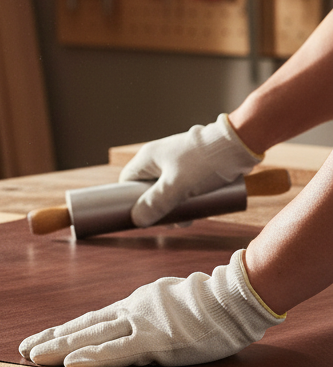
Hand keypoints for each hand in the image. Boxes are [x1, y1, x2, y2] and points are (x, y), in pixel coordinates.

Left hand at [18, 250, 283, 366]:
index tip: (38, 340)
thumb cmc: (208, 302)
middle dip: (51, 339)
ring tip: (33, 357)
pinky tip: (70, 364)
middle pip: (82, 328)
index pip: (90, 321)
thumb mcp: (168, 303)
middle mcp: (130, 313)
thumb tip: (134, 326)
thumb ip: (147, 315)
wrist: (234, 296)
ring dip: (60, 348)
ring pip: (92, 337)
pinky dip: (93, 357)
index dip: (63, 332)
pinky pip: (118, 350)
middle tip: (23, 351)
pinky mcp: (157, 340)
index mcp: (133, 306)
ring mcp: (141, 325)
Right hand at [120, 114, 261, 226]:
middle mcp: (160, 156)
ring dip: (174, 206)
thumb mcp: (176, 187)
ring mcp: (178, 160)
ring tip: (187, 220)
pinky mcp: (195, 164)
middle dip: (157, 207)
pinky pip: (183, 184)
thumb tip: (137, 220)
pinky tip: (197, 209)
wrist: (239, 144)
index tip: (140, 215)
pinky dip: (186, 198)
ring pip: (168, 188)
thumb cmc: (203, 164)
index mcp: (148, 157)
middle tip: (169, 222)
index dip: (128, 199)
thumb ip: (155, 204)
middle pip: (148, 187)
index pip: (127, 180)